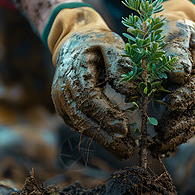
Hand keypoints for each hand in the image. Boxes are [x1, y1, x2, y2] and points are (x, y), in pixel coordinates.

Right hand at [50, 19, 135, 159]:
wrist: (72, 43)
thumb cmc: (96, 44)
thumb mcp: (111, 45)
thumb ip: (121, 64)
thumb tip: (134, 90)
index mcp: (73, 71)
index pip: (89, 99)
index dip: (106, 116)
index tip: (125, 130)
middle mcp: (63, 89)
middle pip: (83, 118)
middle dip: (106, 137)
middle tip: (128, 151)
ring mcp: (61, 101)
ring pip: (80, 125)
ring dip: (103, 140)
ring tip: (125, 151)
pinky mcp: (64, 109)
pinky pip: (79, 125)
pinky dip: (96, 134)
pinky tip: (113, 142)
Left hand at [152, 17, 194, 153]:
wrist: (168, 31)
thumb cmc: (169, 30)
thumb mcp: (172, 32)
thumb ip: (176, 50)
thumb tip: (179, 74)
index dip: (187, 97)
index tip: (171, 104)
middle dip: (181, 125)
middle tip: (162, 135)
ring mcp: (194, 99)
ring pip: (192, 123)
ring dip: (177, 137)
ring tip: (159, 147)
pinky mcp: (183, 107)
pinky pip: (183, 126)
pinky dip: (174, 138)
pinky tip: (161, 148)